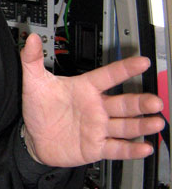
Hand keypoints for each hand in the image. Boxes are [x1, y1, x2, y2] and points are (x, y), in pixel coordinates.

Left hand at [20, 34, 164, 166]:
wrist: (32, 137)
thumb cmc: (38, 108)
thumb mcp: (34, 82)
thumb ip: (32, 59)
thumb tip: (31, 39)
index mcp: (85, 89)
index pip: (108, 76)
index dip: (125, 69)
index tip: (142, 62)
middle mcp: (96, 107)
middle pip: (124, 103)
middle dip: (141, 102)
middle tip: (155, 101)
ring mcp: (98, 127)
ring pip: (125, 125)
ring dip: (142, 124)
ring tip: (156, 122)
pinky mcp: (96, 147)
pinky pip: (117, 148)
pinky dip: (131, 149)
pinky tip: (144, 147)